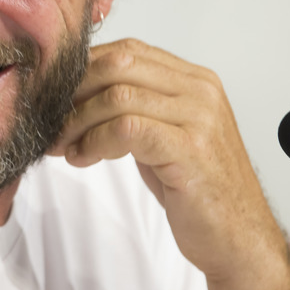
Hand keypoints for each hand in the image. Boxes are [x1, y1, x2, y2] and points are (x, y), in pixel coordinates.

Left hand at [50, 38, 281, 279]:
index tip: (56, 96)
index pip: (127, 51)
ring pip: (118, 96)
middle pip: (118, 65)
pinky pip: (127, 129)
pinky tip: (83, 158)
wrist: (238, 239)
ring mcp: (199, 119)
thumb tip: (74, 95)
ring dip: (79, 121)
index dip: (84, 71)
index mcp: (195, 80)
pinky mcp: (191, 150)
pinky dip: (95, 141)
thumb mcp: (162, 135)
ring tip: (65, 146)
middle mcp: (201, 91)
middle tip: (52, 120)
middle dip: (75, 92)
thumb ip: (133, 107)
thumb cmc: (196, 189)